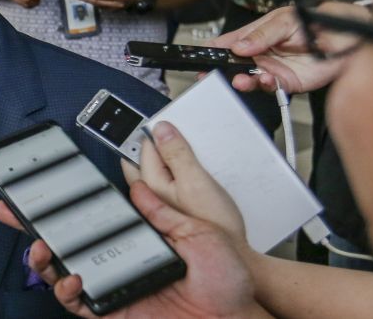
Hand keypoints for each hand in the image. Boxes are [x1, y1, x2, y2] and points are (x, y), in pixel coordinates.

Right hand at [0, 183, 261, 317]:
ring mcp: (112, 285)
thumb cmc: (229, 281)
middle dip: (33, 226)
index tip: (45, 187)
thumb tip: (136, 190)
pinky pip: (77, 303)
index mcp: (138, 235)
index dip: (68, 203)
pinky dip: (66, 291)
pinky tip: (70, 278)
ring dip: (43, 259)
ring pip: (62, 271)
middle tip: (9, 211)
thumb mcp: (201, 233)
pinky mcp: (112, 310)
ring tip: (41, 250)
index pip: (94, 214)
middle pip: (67, 240)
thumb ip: (164, 213)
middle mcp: (119, 258)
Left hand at [122, 122, 245, 242]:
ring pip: (154, 168)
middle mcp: (149, 191)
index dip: (156, 132)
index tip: (170, 123)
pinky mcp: (171, 204)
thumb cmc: (216, 221)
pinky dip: (174, 169)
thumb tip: (160, 130)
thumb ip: (177, 154)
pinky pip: (166, 179)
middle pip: (142, 158)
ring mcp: (159, 199)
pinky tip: (189, 168)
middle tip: (174, 134)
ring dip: (165, 156)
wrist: (230, 250)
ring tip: (184, 150)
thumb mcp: (197, 180)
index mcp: (150, 182)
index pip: (144, 146)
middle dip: (154, 143)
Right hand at [208, 6, 343, 93]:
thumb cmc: (316, 20)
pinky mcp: (288, 82)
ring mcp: (273, 69)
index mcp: (255, 35)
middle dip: (222, 71)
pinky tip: (266, 79)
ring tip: (240, 80)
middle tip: (212, 76)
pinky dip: (265, 85)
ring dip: (242, 80)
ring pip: (250, 78)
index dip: (213, 50)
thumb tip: (238, 47)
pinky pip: (271, 88)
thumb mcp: (285, 20)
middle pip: (234, 65)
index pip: (228, 43)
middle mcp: (261, 54)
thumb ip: (261, 34)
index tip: (200, 57)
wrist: (350, 36)